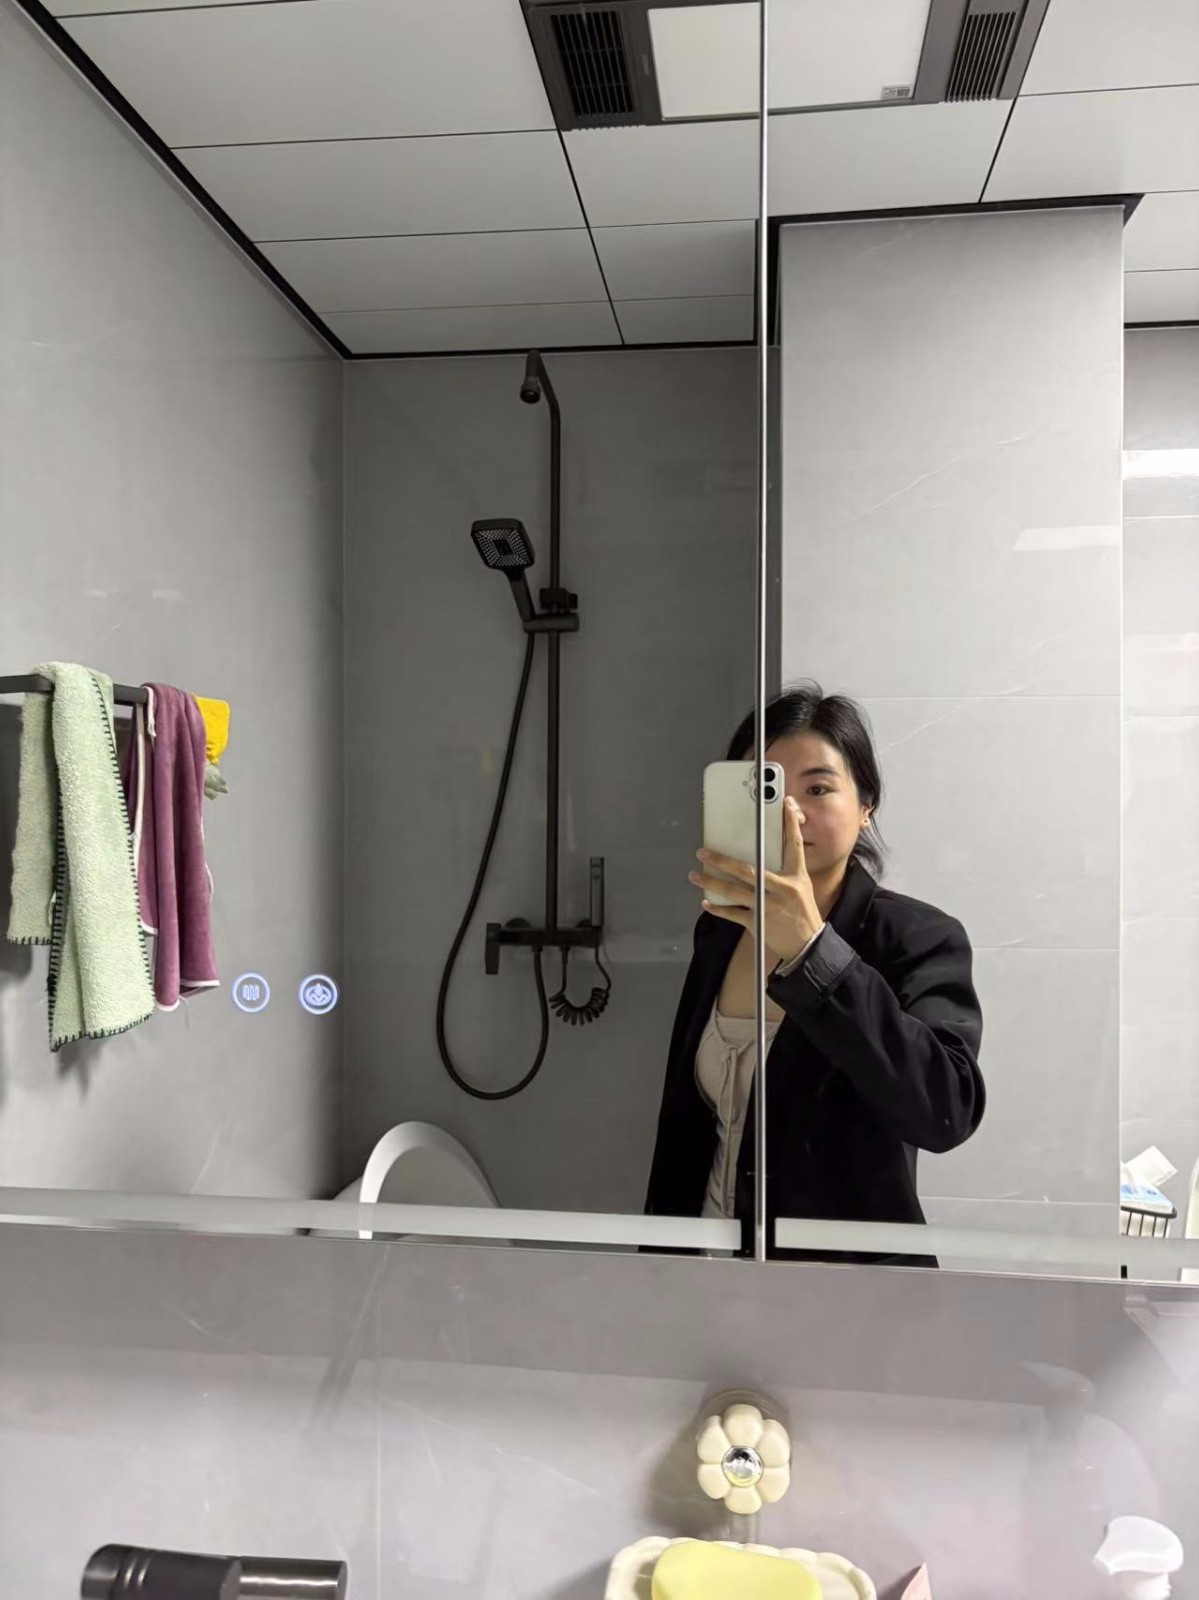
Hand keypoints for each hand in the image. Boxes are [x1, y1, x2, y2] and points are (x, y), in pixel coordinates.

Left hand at [689, 796, 823, 964]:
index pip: (793, 845)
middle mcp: (782, 889)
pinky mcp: (759, 923)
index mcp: (796, 877)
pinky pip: (733, 913)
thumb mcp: (801, 887)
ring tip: (695, 875)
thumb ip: (784, 870)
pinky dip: (718, 908)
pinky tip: (705, 902)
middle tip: (703, 851)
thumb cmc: (802, 914)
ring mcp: (769, 907)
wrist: (807, 946)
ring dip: (712, 882)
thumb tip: (760, 853)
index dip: (790, 823)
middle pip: (748, 870)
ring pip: (734, 891)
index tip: (784, 803)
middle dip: (723, 860)